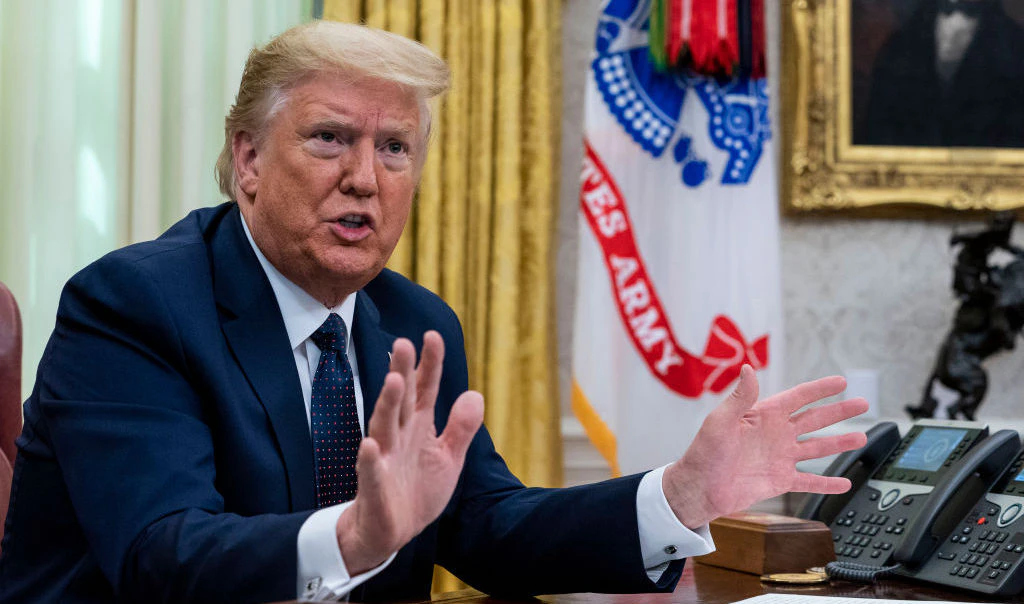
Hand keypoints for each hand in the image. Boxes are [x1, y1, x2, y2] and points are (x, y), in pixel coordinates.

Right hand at [335, 331, 483, 573]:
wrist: (392, 532)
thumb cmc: (417, 490)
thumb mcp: (448, 458)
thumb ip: (461, 427)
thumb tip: (476, 394)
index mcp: (418, 427)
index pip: (425, 389)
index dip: (430, 364)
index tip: (433, 335)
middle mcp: (399, 436)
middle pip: (401, 400)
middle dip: (402, 372)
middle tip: (403, 343)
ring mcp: (384, 460)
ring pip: (384, 427)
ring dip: (388, 405)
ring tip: (394, 382)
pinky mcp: (374, 487)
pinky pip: (370, 471)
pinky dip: (369, 459)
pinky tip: (369, 445)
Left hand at [662, 365, 867, 527]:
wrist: (699, 488)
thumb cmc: (704, 452)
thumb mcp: (721, 421)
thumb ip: (740, 397)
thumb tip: (748, 368)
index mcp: (763, 416)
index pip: (798, 398)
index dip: (820, 389)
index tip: (841, 381)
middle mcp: (776, 435)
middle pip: (814, 419)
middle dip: (839, 412)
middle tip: (863, 403)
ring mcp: (779, 458)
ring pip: (817, 448)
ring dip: (839, 444)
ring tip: (861, 438)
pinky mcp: (779, 481)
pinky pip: (808, 481)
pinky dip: (826, 483)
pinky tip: (845, 482)